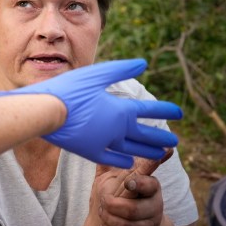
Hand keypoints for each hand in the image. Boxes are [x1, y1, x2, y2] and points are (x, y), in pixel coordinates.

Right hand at [12, 59, 181, 168]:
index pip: (149, 110)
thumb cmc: (70, 89)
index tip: (179, 113)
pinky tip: (128, 162)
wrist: (45, 112)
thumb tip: (144, 63)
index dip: (165, 110)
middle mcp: (117, 130)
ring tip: (160, 154)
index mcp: (120, 110)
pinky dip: (122, 160)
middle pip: (145, 135)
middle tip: (175, 142)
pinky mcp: (90, 152)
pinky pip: (111, 159)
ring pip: (132, 150)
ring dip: (147, 151)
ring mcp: (104, 143)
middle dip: (161, 138)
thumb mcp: (97, 74)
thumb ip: (121, 69)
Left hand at [94, 150, 172, 225]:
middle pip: (134, 209)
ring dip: (110, 220)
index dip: (139, 183)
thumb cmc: (124, 197)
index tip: (128, 182)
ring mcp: (151, 224)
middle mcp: (155, 205)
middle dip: (114, 207)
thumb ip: (113, 164)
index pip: (150, 184)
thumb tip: (104, 140)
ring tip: (102, 213)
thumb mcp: (119, 180)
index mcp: (151, 187)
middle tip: (103, 202)